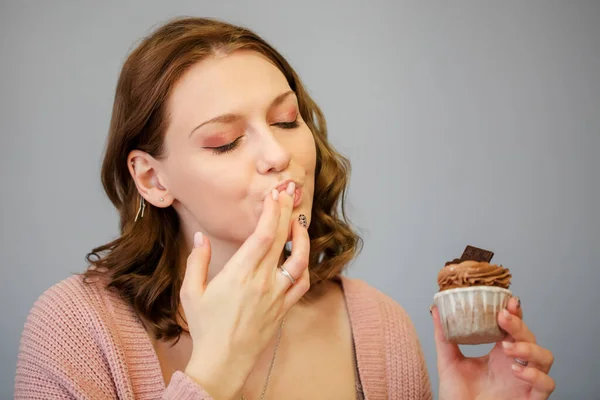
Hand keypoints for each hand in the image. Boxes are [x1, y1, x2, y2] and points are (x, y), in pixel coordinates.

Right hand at [181, 183, 309, 399]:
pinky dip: (305, 267)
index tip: (275, 194)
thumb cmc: (205, 327)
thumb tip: (201, 236)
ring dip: (303, 238)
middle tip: (290, 192)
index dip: (272, 212)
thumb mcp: (191, 292)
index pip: (262, 235)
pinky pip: (301, 284)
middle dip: (287, 212)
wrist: (223, 363)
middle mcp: (262, 282)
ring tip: (299, 221)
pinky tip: (301, 256)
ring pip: (299, 261)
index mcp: (239, 274)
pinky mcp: (283, 309)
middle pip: (281, 239)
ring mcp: (276, 296)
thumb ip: (197, 261)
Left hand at [433, 297, 554, 399]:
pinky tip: (517, 370)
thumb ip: (444, 336)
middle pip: (530, 337)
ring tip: (507, 348)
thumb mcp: (448, 361)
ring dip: (530, 348)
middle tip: (503, 318)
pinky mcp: (531, 398)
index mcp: (498, 353)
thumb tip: (436, 309)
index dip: (514, 313)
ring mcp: (525, 381)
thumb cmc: (458, 395)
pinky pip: (547, 384)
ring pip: (545, 357)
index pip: (512, 327)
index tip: (507, 301)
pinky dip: (535, 374)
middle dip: (519, 325)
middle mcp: (515, 364)